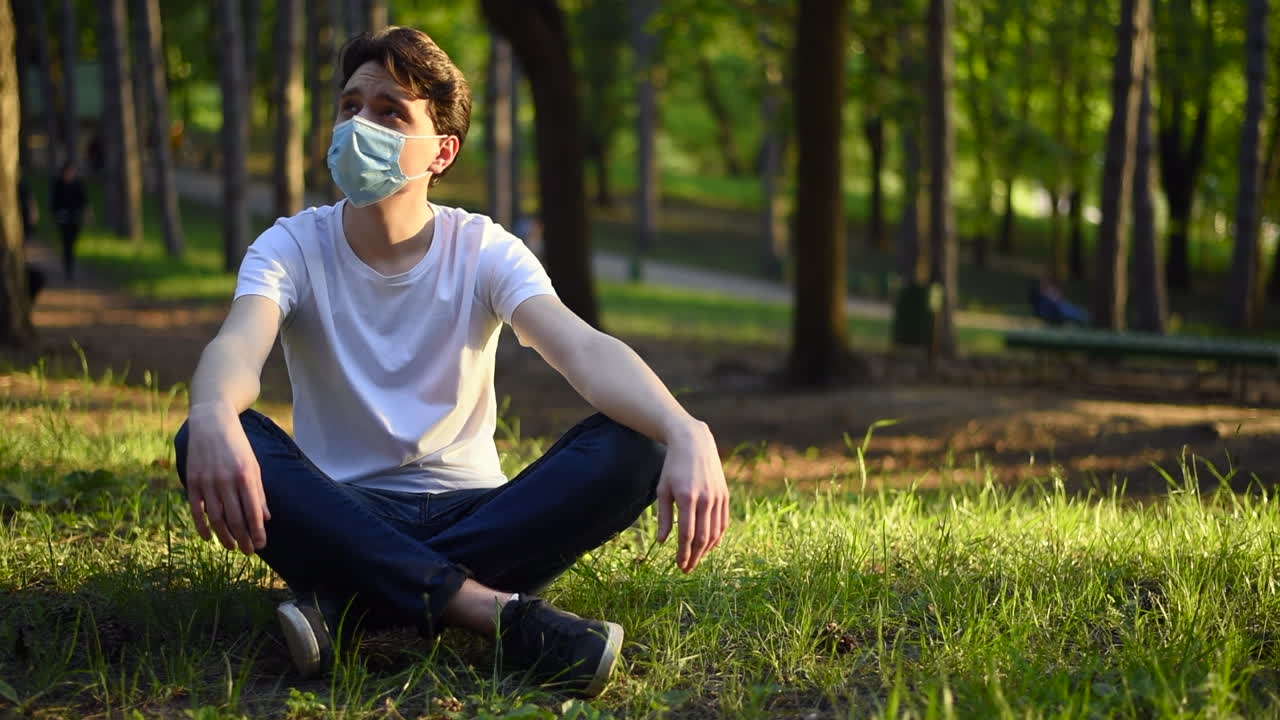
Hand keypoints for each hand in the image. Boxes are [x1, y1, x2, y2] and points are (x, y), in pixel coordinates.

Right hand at [184, 401, 270, 554]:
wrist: (211, 421)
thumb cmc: (237, 445)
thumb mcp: (253, 465)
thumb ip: (258, 492)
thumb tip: (266, 518)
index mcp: (245, 476)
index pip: (253, 512)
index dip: (257, 532)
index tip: (262, 545)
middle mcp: (226, 480)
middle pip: (235, 519)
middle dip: (244, 539)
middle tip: (249, 552)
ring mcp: (207, 481)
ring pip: (216, 518)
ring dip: (225, 537)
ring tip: (233, 547)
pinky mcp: (192, 481)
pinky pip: (196, 510)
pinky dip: (203, 527)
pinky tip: (210, 538)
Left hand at [655, 420, 729, 571]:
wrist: (693, 442)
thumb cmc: (672, 467)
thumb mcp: (663, 489)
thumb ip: (663, 516)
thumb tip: (662, 542)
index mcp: (686, 498)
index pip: (687, 534)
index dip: (683, 553)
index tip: (679, 565)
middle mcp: (705, 499)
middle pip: (702, 537)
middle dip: (695, 557)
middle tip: (687, 569)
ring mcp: (717, 497)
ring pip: (715, 532)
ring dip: (706, 550)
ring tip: (696, 559)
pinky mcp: (724, 495)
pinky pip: (723, 522)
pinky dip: (717, 537)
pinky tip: (709, 545)